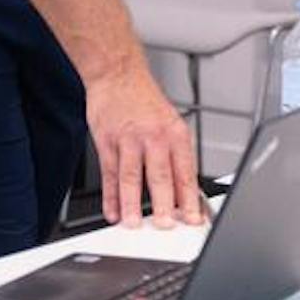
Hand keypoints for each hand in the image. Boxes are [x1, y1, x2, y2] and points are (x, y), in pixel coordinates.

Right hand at [87, 63, 205, 228]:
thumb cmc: (146, 101)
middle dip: (163, 204)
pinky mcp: (106, 141)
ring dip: (132, 204)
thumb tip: (185, 192)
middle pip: (160, 176)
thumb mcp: (171, 123)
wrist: (118, 74)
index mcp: (175, 134)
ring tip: (133, 224)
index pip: (185, 171)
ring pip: (132, 177)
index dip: (190, 198)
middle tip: (165, 225)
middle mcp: (154, 136)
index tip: (193, 218)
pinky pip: (109, 173)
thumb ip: (176, 156)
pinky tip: (112, 211)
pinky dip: (110, 196)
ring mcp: (128, 139)